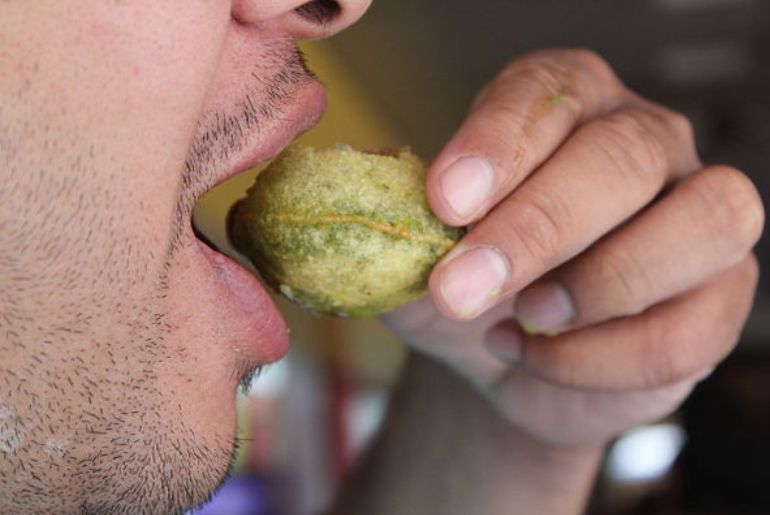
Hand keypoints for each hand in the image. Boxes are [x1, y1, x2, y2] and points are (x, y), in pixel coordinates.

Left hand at [383, 49, 763, 447]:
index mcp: (566, 106)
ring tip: (524, 318)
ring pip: (703, 223)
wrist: (503, 356)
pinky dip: (602, 360)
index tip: (445, 200)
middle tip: (461, 286)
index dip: (496, 144)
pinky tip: (541, 356)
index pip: (544, 94)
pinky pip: (688, 329)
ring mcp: (699, 213)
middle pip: (623, 156)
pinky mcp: (719, 294)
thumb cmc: (466, 283)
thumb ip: (395, 222)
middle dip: (536, 227)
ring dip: (599, 284)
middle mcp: (645, 142)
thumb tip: (372, 197)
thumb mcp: (415, 252)